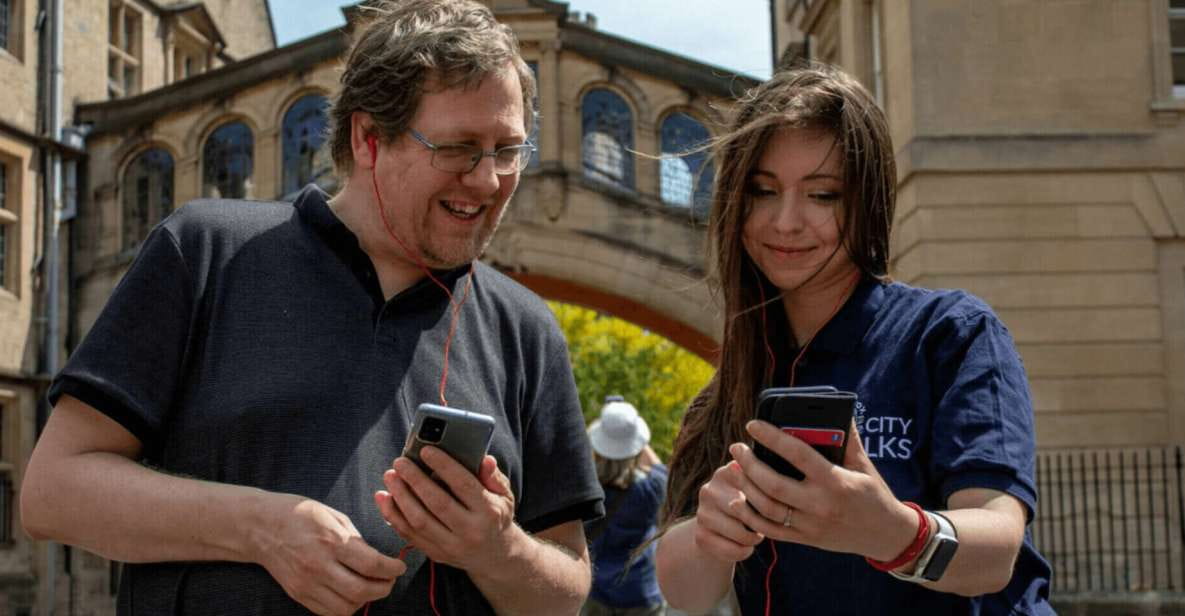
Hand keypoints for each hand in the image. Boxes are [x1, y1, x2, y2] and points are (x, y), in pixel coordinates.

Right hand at [253, 494, 406, 615]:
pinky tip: (350, 594)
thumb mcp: (333, 515)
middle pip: (361, 591)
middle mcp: (318, 566)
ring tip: (371, 587)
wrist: (260, 526)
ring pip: (345, 607)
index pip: (372, 565)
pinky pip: (328, 612)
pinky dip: (345, 607)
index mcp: (331, 541)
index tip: (399, 566)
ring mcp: (306, 584)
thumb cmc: (300, 514)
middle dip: (383, 588)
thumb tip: (377, 559)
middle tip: (390, 580)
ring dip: (365, 600)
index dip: (392, 569)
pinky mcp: (298, 594)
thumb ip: (356, 539)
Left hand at [375, 447, 519, 576]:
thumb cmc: (495, 516)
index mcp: (488, 512)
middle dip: (415, 480)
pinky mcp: (436, 554)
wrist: (493, 555)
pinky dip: (393, 516)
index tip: (426, 450)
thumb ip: (493, 476)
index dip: (444, 466)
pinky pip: (409, 535)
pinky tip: (384, 497)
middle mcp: (470, 531)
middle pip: (437, 503)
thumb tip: (485, 459)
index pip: (463, 485)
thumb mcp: (504, 495)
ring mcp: (451, 546)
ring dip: (400, 497)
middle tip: (400, 462)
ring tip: (390, 476)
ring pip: (419, 521)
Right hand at [690, 458, 765, 564]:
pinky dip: (744, 552)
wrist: (721, 530)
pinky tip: (745, 547)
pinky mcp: (700, 536)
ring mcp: (702, 513)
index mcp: (727, 472)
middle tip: (767, 525)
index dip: (770, 500)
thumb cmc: (750, 506)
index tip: (777, 506)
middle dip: (762, 523)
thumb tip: (775, 490)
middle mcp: (709, 489)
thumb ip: (765, 486)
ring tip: (756, 536)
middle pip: (747, 510)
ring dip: (754, 539)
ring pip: (740, 533)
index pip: (755, 484)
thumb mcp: (757, 490)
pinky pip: (731, 550)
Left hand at [724, 420, 918, 560]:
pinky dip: (750, 516)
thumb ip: (847, 438)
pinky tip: (738, 500)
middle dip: (749, 463)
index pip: (797, 454)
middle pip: (773, 484)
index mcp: (835, 480)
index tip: (753, 425)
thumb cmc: (874, 493)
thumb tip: (837, 408)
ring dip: (745, 487)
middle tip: (736, 447)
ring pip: (767, 508)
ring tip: (733, 468)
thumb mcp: (863, 464)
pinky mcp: (805, 539)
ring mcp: (810, 525)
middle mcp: (820, 504)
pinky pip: (770, 530)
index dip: (772, 438)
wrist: (886, 535)